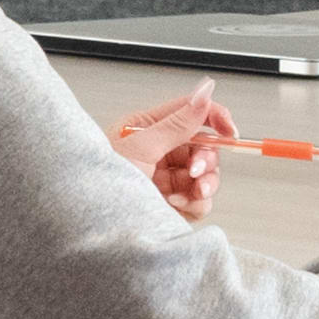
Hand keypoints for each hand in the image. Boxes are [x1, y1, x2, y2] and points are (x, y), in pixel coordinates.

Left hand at [109, 88, 232, 216]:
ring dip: (203, 185)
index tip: (230, 130)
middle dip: (206, 161)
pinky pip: (199, 201)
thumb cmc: (99, 183)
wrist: (88, 226)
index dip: (215, 118)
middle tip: (195, 172)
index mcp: (147, 128)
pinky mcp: (171, 204)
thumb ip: (178, 123)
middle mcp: (158, 152)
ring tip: (186, 193)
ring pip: (206, 176)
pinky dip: (194, 204)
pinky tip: (175, 205)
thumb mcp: (141, 147)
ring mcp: (165, 179)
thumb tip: (204, 93)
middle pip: (204, 147)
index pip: (191, 113)